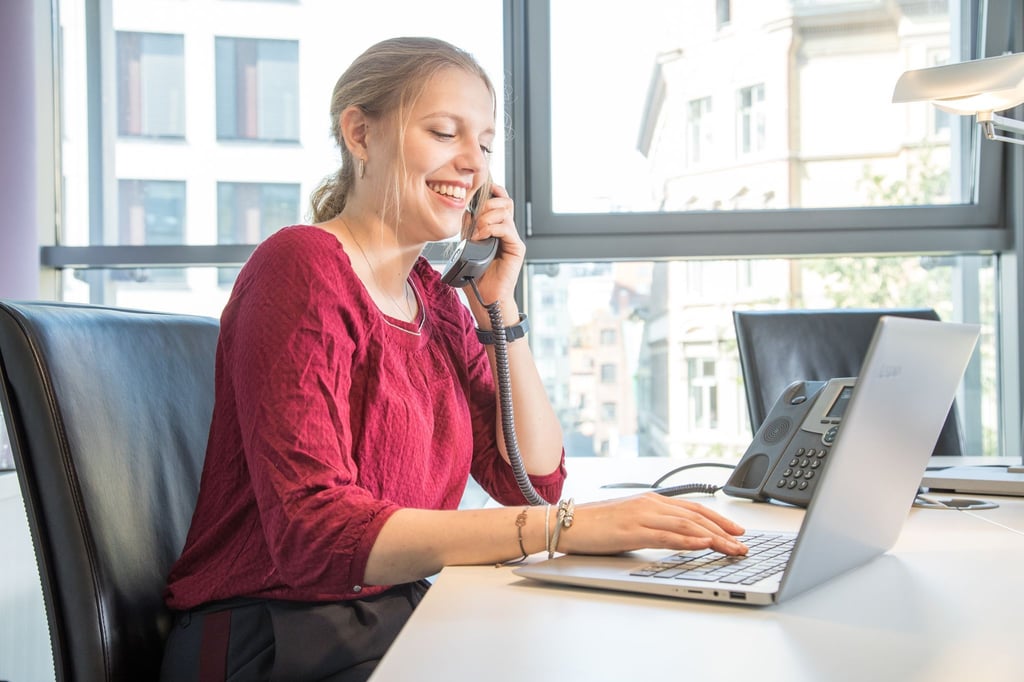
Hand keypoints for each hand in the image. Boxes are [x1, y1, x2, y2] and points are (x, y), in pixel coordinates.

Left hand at [465, 184, 523, 305]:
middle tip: (475, 217)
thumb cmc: (476, 275)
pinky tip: (481, 237)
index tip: (481, 187)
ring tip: (476, 232)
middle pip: (505, 202)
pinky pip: (506, 228)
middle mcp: (507, 231)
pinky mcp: (517, 248)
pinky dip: (491, 228)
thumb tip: (466, 211)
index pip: (499, 201)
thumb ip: (468, 228)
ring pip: (505, 212)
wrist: (484, 296)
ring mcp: (513, 239)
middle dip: (487, 204)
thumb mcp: (466, 245)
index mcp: (496, 228)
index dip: (493, 191)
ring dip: (486, 218)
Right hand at [558, 493, 747, 555]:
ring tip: (733, 548)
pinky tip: (703, 544)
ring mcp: (641, 517)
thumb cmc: (594, 525)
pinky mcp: (631, 531)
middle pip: (696, 516)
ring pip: (687, 525)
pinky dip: (687, 540)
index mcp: (650, 501)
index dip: (719, 520)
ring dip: (714, 538)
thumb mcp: (629, 522)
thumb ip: (651, 526)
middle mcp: (650, 505)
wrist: (565, 522)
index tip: (737, 531)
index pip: (693, 509)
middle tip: (744, 544)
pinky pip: (665, 536)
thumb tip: (673, 536)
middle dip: (724, 530)